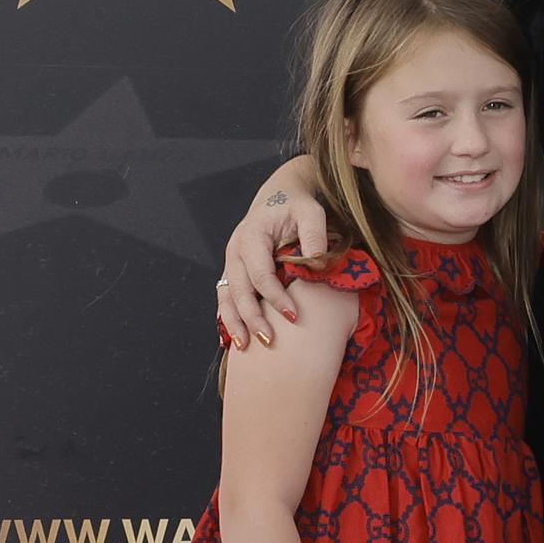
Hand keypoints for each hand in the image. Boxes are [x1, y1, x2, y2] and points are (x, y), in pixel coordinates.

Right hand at [219, 160, 327, 350]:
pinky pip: (225, 296)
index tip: (294, 316)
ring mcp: (231, 262)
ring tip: (244, 347)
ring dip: (233, 322)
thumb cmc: (297, 205)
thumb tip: (318, 264)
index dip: (275, 297)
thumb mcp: (311, 212)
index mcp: (251, 236)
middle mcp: (235, 250)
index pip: (260, 274)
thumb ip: (314, 235)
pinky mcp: (233, 270)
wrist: (280, 195)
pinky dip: (228, 316)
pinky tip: (234, 338)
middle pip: (238, 290)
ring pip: (226, 296)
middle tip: (269, 341)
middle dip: (251, 317)